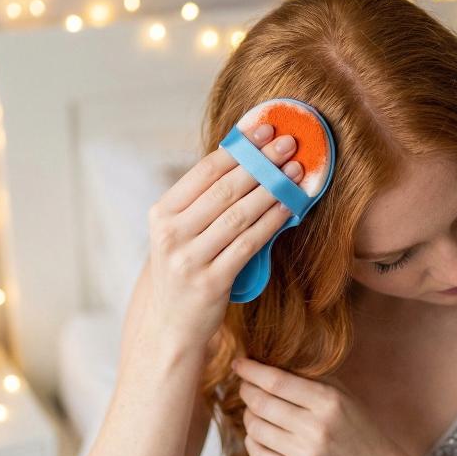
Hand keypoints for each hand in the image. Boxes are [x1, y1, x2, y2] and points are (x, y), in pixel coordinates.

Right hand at [145, 121, 303, 346]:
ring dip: (272, 189)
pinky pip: (249, 244)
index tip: (264, 129)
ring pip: (239, 214)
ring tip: (295, 171)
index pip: (203, 171)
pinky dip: (272, 222)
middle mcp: (170, 234)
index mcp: (161, 214)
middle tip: (290, 144)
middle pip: (224, 189)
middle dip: (261, 163)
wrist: (171, 326)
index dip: (238, 147)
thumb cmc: (183, 271)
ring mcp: (189, 259)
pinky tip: (289, 207)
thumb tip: (247, 159)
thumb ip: (202, 202)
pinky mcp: (211, 282)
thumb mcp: (179, 234)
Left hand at [233, 356, 396, 455]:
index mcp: (328, 401)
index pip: (277, 381)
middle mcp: (316, 428)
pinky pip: (257, 454)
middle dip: (246, 390)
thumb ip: (306, 376)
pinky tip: (259, 431)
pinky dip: (251, 439)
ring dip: (248, 414)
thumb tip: (263, 361)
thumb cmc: (353, 423)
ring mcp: (305, 455)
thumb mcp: (339, 392)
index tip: (238, 363)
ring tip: (254, 409)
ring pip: (255, 428)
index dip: (251, 371)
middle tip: (244, 385)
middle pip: (261, 404)